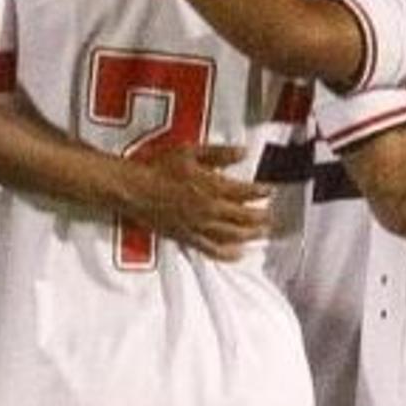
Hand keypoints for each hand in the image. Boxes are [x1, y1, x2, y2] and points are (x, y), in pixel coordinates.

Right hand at [119, 138, 269, 260]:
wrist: (134, 189)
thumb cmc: (159, 168)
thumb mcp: (190, 152)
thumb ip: (219, 153)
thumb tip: (243, 151)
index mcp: (212, 186)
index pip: (245, 192)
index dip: (261, 192)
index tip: (270, 191)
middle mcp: (209, 209)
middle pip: (244, 217)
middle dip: (261, 217)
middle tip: (272, 217)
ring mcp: (199, 226)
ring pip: (233, 235)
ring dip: (251, 235)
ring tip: (262, 234)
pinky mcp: (187, 237)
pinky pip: (212, 249)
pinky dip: (228, 253)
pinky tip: (238, 253)